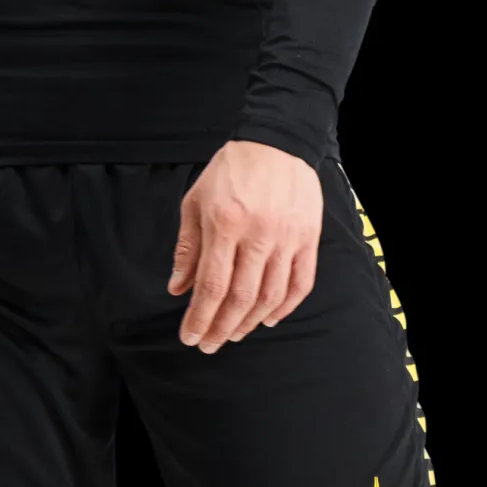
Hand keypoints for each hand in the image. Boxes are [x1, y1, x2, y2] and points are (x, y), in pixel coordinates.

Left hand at [167, 141, 321, 350]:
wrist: (276, 141)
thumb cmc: (230, 169)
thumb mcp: (197, 199)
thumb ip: (187, 246)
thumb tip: (177, 288)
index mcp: (225, 223)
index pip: (212, 285)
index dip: (200, 317)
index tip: (190, 337)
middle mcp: (258, 234)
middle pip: (240, 297)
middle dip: (221, 328)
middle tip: (209, 344)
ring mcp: (287, 238)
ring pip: (270, 296)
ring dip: (250, 322)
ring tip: (234, 334)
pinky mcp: (308, 238)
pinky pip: (300, 284)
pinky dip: (285, 308)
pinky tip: (268, 319)